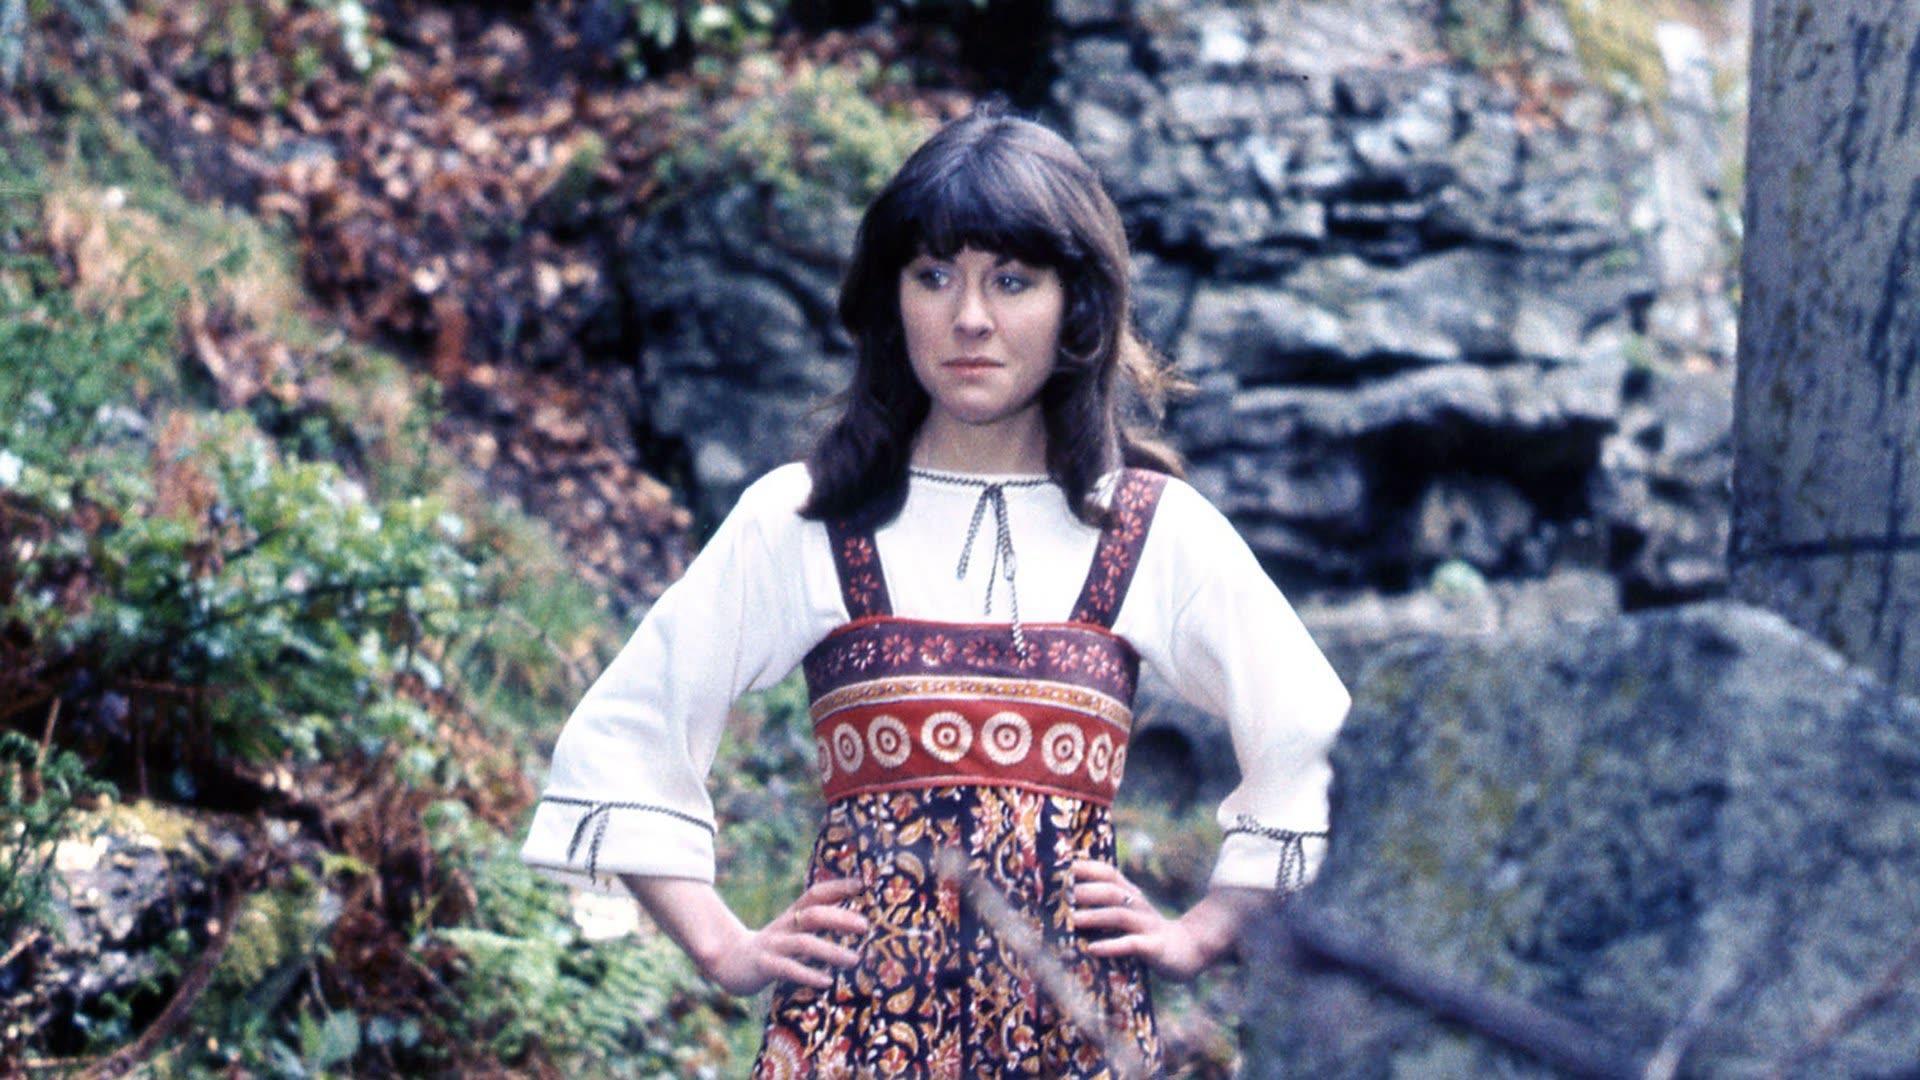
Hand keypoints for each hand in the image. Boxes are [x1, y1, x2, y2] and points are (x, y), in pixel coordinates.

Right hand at [698, 877, 869, 994]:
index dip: (837, 887)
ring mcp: (773, 946)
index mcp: (792, 916)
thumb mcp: (792, 932)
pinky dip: (807, 974)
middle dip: (840, 918)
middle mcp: (784, 927)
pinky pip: (787, 969)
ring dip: (831, 951)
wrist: (728, 963)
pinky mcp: (764, 966)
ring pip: (804, 944)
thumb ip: (815, 926)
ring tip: (854, 959)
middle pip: (813, 915)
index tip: (862, 884)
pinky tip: (826, 981)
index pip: (815, 894)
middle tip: (865, 925)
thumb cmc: (771, 948)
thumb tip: (855, 920)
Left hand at [1071, 860, 1259, 980]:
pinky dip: (1111, 945)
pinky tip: (1092, 949)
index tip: (1064, 867)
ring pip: (1120, 916)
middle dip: (1088, 891)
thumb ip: (1106, 904)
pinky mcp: (1154, 947)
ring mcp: (1147, 926)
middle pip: (1113, 892)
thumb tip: (1067, 898)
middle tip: (1064, 895)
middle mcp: (1139, 906)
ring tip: (1073, 919)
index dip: (1088, 868)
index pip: (1110, 874)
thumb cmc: (1148, 931)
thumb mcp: (1130, 912)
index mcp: (1132, 895)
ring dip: (1095, 916)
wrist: (1190, 950)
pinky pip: (1132, 944)